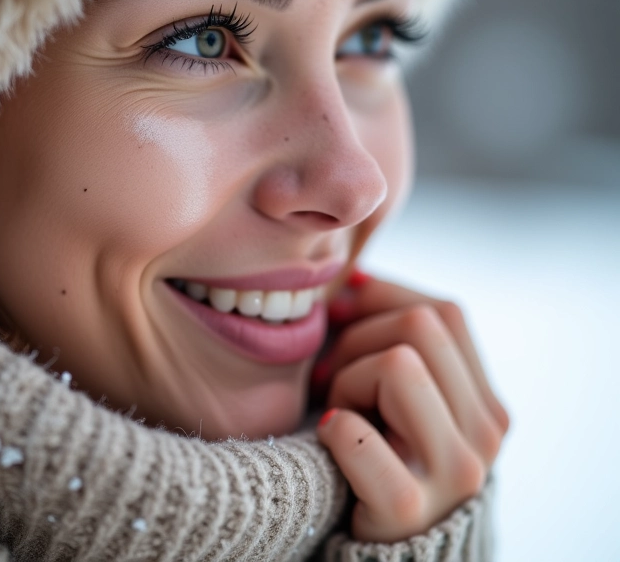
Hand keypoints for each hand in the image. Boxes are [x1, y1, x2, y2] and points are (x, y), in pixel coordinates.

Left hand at [315, 272, 509, 543]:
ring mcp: (455, 472)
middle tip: (332, 375)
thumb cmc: (377, 449)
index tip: (342, 316)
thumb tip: (351, 279)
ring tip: (339, 408)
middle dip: (359, 339)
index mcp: (486, 401)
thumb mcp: (398, 389)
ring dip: (348, 381)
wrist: (382, 540)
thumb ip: (391, 331)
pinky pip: (355, 433)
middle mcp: (485, 434)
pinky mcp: (408, 507)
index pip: (444, 311)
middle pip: (421, 327)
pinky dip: (332, 428)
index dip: (383, 300)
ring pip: (397, 363)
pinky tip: (328, 438)